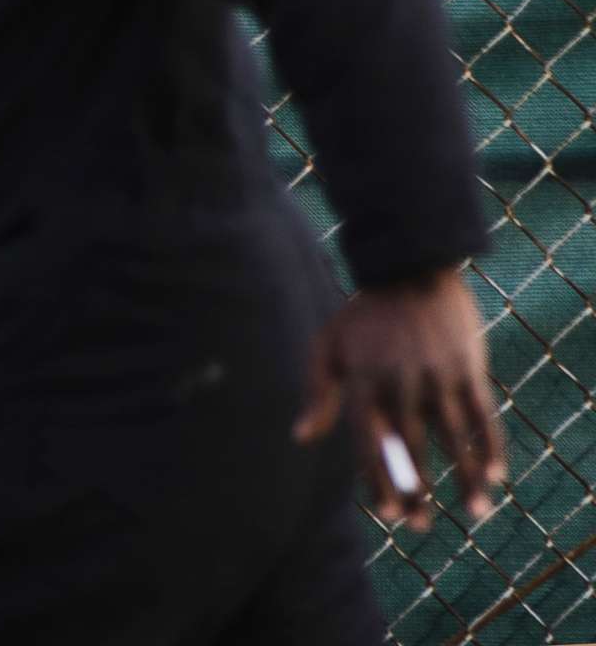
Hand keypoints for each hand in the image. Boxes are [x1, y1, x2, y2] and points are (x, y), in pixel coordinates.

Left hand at [293, 264, 503, 529]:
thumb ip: (319, 394)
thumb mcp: (329, 345)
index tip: (387, 514)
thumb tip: (301, 437)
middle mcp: (400, 380)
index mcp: (363, 378)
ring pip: (453, 437)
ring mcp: (437, 374)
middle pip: (410, 446)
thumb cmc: (364, 315)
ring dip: (465, 478)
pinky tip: (495, 475)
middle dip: (418, 491)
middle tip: (421, 526)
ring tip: (473, 513)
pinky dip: (490, 446)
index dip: (377, 480)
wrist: (410, 270)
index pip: (368, 441)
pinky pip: (483, 414)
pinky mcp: (468, 367)